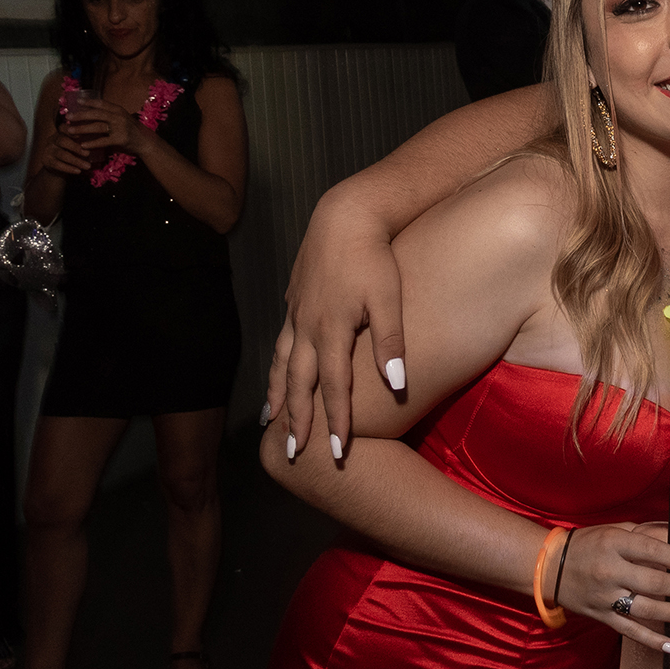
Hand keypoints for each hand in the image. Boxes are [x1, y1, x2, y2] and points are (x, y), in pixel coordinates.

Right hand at [39, 127, 94, 175]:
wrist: (56, 167)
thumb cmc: (71, 152)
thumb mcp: (74, 143)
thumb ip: (83, 140)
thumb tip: (102, 138)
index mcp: (60, 133)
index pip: (63, 128)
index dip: (71, 130)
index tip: (81, 134)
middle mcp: (52, 140)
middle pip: (62, 141)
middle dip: (76, 147)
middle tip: (88, 153)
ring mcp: (48, 150)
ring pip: (61, 154)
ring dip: (76, 161)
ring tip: (88, 166)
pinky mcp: (46, 161)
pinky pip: (57, 165)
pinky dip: (69, 168)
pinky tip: (78, 171)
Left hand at [62, 95, 145, 155]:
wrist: (145, 142)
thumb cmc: (130, 130)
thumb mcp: (122, 118)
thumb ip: (109, 115)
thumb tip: (89, 113)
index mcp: (118, 110)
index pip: (101, 104)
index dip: (89, 102)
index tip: (77, 102)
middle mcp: (119, 117)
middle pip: (96, 114)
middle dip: (81, 115)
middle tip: (68, 117)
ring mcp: (120, 128)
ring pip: (98, 127)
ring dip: (83, 129)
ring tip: (71, 131)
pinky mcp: (120, 139)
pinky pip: (103, 141)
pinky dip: (92, 143)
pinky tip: (83, 145)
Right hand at [265, 191, 407, 448]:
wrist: (345, 215)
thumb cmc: (374, 256)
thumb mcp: (389, 298)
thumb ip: (391, 342)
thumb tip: (396, 383)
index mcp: (332, 329)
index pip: (334, 386)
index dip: (336, 420)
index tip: (339, 451)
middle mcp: (307, 326)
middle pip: (299, 382)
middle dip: (298, 420)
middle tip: (295, 453)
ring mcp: (296, 313)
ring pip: (282, 364)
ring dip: (279, 396)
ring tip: (273, 424)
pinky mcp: (294, 301)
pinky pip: (280, 343)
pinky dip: (276, 366)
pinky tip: (276, 375)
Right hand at [552, 524, 669, 653]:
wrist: (550, 566)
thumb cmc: (590, 544)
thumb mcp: (620, 530)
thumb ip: (656, 534)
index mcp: (616, 544)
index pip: (655, 551)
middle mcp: (611, 572)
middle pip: (656, 584)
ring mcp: (606, 598)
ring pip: (648, 610)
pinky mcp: (603, 617)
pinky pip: (632, 632)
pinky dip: (655, 643)